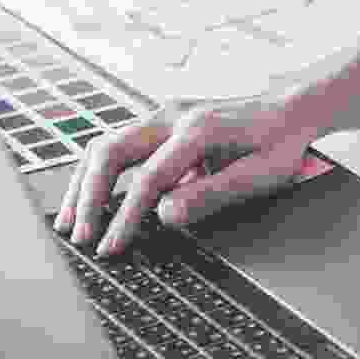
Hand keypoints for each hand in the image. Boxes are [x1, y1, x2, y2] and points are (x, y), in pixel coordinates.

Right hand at [54, 97, 321, 256]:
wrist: (290, 109)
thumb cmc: (280, 144)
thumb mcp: (260, 175)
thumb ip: (213, 194)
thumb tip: (165, 215)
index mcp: (198, 130)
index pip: (148, 179)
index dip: (125, 217)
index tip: (111, 248)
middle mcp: (172, 115)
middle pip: (109, 151)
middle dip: (88, 197)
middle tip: (79, 238)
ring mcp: (163, 116)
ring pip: (105, 145)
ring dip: (84, 185)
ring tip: (70, 224)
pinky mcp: (160, 124)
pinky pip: (118, 147)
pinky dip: (98, 175)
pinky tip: (90, 204)